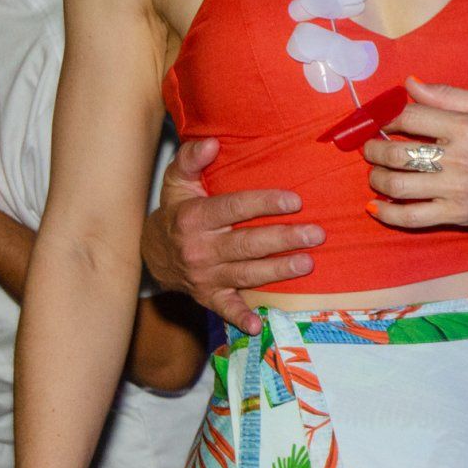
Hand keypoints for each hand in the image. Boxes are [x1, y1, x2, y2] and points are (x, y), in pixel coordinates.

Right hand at [139, 137, 322, 334]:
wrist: (152, 252)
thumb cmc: (176, 209)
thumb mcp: (177, 180)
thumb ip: (192, 159)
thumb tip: (212, 142)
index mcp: (193, 218)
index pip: (233, 208)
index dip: (264, 204)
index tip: (295, 201)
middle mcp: (199, 249)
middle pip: (246, 244)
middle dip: (283, 239)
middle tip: (316, 234)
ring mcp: (204, 276)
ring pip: (246, 274)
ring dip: (278, 271)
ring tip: (308, 263)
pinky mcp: (208, 297)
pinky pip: (225, 309)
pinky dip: (240, 318)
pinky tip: (258, 324)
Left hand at [363, 78, 467, 234]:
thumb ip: (449, 95)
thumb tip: (410, 85)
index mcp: (466, 128)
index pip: (411, 118)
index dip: (387, 117)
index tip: (382, 121)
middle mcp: (457, 159)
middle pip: (397, 153)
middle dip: (374, 149)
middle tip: (369, 147)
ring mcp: (454, 191)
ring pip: (398, 186)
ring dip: (376, 177)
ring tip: (375, 172)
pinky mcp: (454, 215)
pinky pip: (411, 217)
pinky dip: (387, 213)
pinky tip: (375, 206)